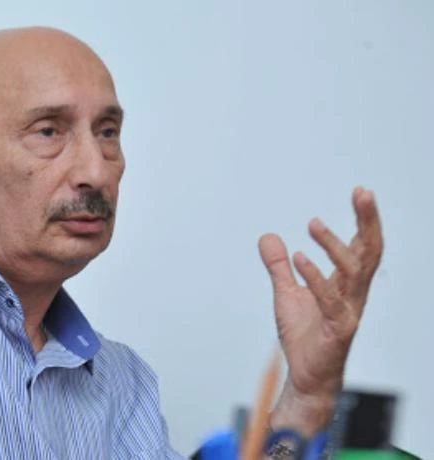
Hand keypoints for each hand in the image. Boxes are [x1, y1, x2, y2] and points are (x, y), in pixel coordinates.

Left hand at [258, 187, 382, 434]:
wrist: (306, 376)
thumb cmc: (304, 335)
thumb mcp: (286, 293)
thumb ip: (279, 266)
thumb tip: (268, 236)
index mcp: (346, 283)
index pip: (363, 245)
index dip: (365, 219)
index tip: (361, 192)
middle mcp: (353, 293)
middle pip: (369, 252)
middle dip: (368, 221)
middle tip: (362, 192)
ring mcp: (348, 311)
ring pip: (352, 272)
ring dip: (334, 245)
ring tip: (313, 223)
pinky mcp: (337, 330)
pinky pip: (330, 301)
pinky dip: (315, 278)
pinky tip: (298, 259)